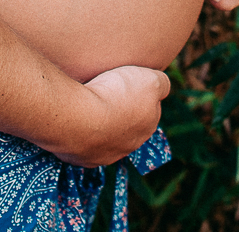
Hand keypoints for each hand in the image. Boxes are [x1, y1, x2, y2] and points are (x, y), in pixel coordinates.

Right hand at [47, 66, 169, 166]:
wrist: (78, 117)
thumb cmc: (114, 95)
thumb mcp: (150, 80)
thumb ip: (162, 84)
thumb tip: (163, 86)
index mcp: (146, 128)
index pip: (149, 110)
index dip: (139, 94)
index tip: (126, 83)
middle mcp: (127, 147)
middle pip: (126, 126)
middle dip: (119, 112)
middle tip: (106, 93)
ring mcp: (103, 155)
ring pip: (104, 138)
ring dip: (98, 124)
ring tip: (88, 106)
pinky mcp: (80, 159)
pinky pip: (82, 144)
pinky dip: (79, 133)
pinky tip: (75, 119)